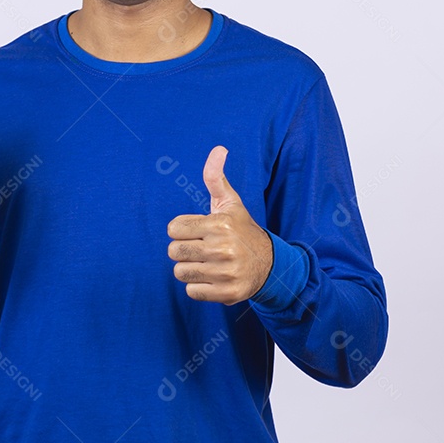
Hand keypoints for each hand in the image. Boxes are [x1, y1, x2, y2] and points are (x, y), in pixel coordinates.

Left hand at [167, 145, 273, 304]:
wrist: (270, 264)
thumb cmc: (241, 229)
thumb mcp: (230, 203)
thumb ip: (216, 177)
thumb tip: (219, 148)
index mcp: (220, 224)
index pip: (173, 229)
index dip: (182, 229)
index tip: (198, 231)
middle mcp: (223, 249)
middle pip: (173, 251)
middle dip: (184, 249)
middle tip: (202, 248)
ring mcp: (226, 273)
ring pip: (180, 273)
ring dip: (190, 269)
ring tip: (207, 262)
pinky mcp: (228, 294)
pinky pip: (191, 291)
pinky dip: (199, 287)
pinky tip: (213, 277)